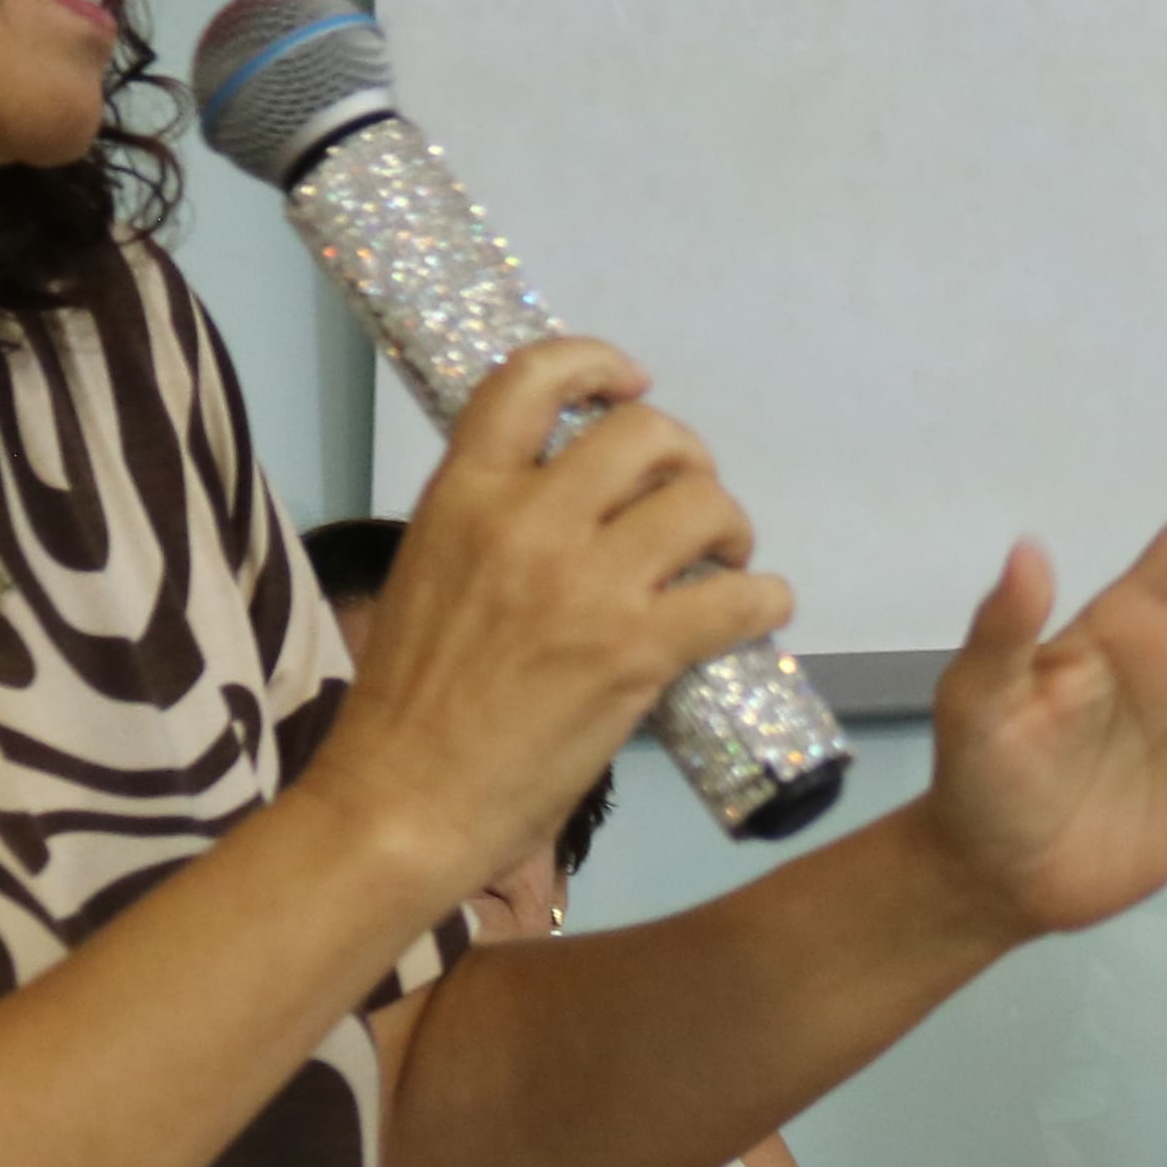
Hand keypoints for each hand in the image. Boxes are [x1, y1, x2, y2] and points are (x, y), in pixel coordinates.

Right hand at [319, 337, 784, 897]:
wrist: (402, 802)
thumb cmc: (409, 707)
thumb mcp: (431, 574)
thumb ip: (494, 528)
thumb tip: (570, 510)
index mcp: (464, 495)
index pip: (532, 378)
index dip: (596, 363)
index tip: (632, 384)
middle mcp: (527, 521)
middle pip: (644, 435)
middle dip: (686, 459)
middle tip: (690, 501)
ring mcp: (585, 585)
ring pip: (701, 503)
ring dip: (730, 525)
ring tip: (724, 560)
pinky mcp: (634, 652)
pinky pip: (736, 598)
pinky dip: (764, 599)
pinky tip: (758, 611)